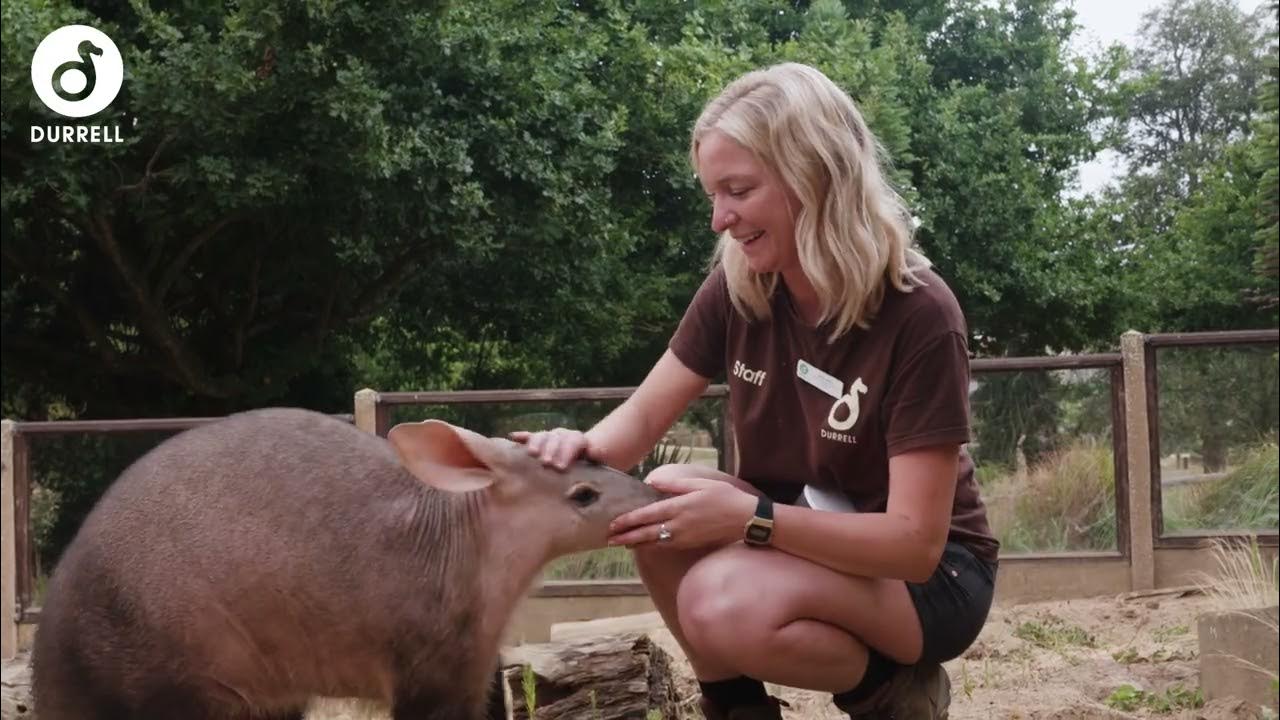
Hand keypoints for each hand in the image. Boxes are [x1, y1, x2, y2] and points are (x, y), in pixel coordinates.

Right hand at [508, 427, 597, 469]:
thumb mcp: (596, 466)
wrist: (584, 463)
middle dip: (552, 449)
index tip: (561, 467)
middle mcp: (564, 436)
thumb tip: (599, 452)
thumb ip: (598, 457)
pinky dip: (522, 437)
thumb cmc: (589, 470)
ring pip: (543, 435)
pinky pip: (530, 437)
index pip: (574, 440)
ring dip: (537, 443)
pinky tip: (512, 437)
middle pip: (557, 437)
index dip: (568, 452)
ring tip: (532, 454)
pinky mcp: (539, 442)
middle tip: (547, 463)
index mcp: (579, 441)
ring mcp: (551, 437)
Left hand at [607, 475, 756, 548]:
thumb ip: (674, 483)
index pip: (646, 515)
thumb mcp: (699, 484)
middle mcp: (678, 525)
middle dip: (625, 536)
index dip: (628, 521)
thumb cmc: (724, 497)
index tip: (613, 524)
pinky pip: (665, 546)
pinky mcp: (690, 544)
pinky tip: (644, 545)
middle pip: (645, 533)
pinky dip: (651, 546)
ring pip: (653, 542)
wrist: (746, 519)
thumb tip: (652, 482)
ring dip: (636, 543)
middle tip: (608, 539)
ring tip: (621, 543)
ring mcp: (684, 537)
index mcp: (678, 507)